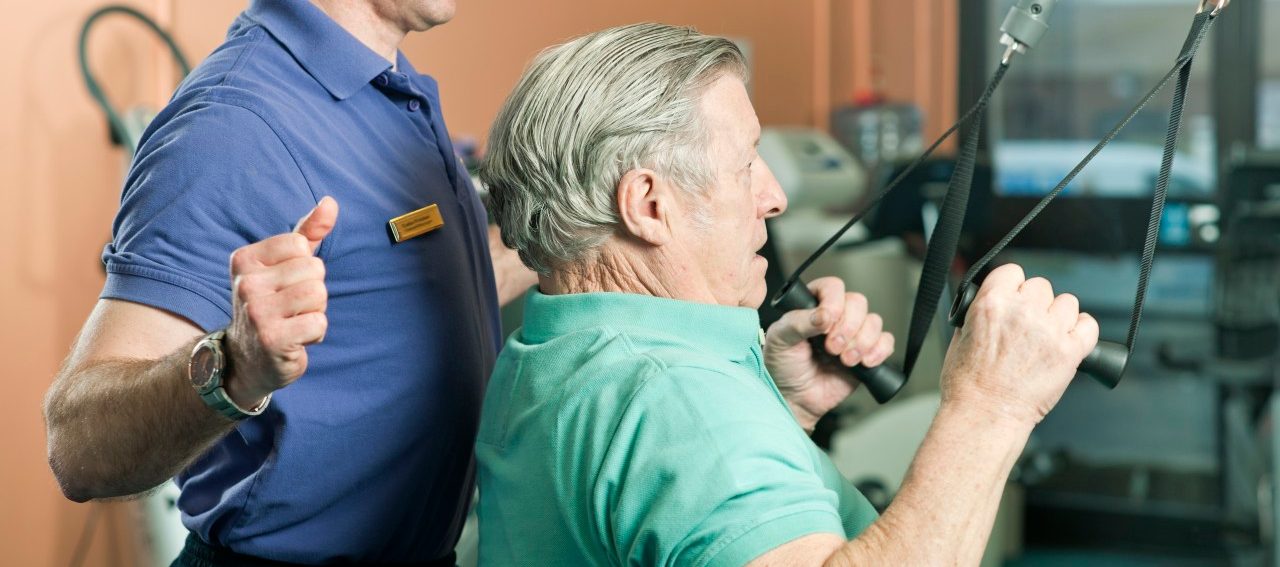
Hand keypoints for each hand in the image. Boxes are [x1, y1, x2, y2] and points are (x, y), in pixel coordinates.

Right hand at [223, 197, 337, 407]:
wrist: (248, 359)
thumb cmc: (273, 305)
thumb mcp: (285, 265)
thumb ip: (308, 232)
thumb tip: (331, 202)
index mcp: (245, 260)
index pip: (301, 245)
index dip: (305, 267)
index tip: (286, 285)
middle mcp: (246, 283)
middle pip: (314, 270)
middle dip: (314, 291)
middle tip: (291, 308)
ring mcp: (256, 312)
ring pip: (318, 294)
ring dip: (316, 312)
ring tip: (294, 322)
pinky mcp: (271, 339)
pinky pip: (319, 322)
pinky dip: (315, 333)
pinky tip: (296, 339)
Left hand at [764, 277, 895, 431]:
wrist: (795, 399)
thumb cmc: (782, 366)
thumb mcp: (780, 341)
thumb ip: (798, 323)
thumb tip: (824, 314)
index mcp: (813, 305)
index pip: (832, 287)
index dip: (834, 302)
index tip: (826, 323)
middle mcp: (836, 315)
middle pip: (858, 302)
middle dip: (848, 327)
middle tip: (831, 348)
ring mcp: (853, 333)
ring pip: (874, 321)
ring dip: (862, 341)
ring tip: (845, 360)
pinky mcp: (867, 352)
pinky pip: (886, 342)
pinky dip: (879, 351)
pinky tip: (864, 363)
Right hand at [940, 263, 1099, 425]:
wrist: (984, 414)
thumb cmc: (968, 385)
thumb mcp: (960, 337)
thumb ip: (979, 314)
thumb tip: (991, 306)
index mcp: (992, 303)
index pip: (1012, 272)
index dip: (1013, 285)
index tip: (1014, 296)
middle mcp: (1023, 312)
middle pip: (1041, 285)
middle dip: (1035, 302)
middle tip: (1028, 324)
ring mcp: (1049, 331)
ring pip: (1067, 302)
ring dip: (1059, 316)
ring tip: (1048, 335)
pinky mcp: (1069, 352)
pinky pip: (1089, 325)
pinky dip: (1082, 330)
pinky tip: (1070, 340)